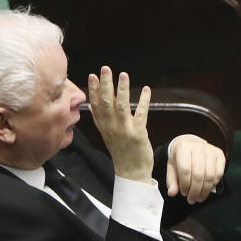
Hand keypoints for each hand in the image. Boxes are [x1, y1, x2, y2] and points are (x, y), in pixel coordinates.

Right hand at [88, 66, 152, 183]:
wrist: (131, 172)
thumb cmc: (121, 150)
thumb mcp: (109, 133)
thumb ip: (105, 116)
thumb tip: (100, 99)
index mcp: (103, 126)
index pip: (96, 105)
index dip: (94, 89)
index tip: (93, 75)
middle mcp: (111, 127)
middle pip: (107, 102)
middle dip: (106, 84)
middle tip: (106, 68)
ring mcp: (124, 130)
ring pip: (122, 106)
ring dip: (123, 89)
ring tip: (123, 74)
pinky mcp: (138, 134)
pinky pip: (141, 114)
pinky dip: (144, 101)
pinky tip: (147, 90)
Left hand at [167, 135, 225, 203]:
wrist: (191, 144)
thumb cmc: (181, 158)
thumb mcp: (172, 167)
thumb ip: (171, 181)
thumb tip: (172, 193)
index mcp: (183, 147)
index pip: (185, 169)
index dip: (185, 184)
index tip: (183, 193)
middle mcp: (198, 146)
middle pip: (198, 174)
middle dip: (195, 190)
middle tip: (192, 199)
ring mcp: (211, 149)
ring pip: (210, 175)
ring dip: (205, 190)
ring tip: (199, 197)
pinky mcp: (220, 154)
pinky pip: (219, 173)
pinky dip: (213, 184)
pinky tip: (207, 189)